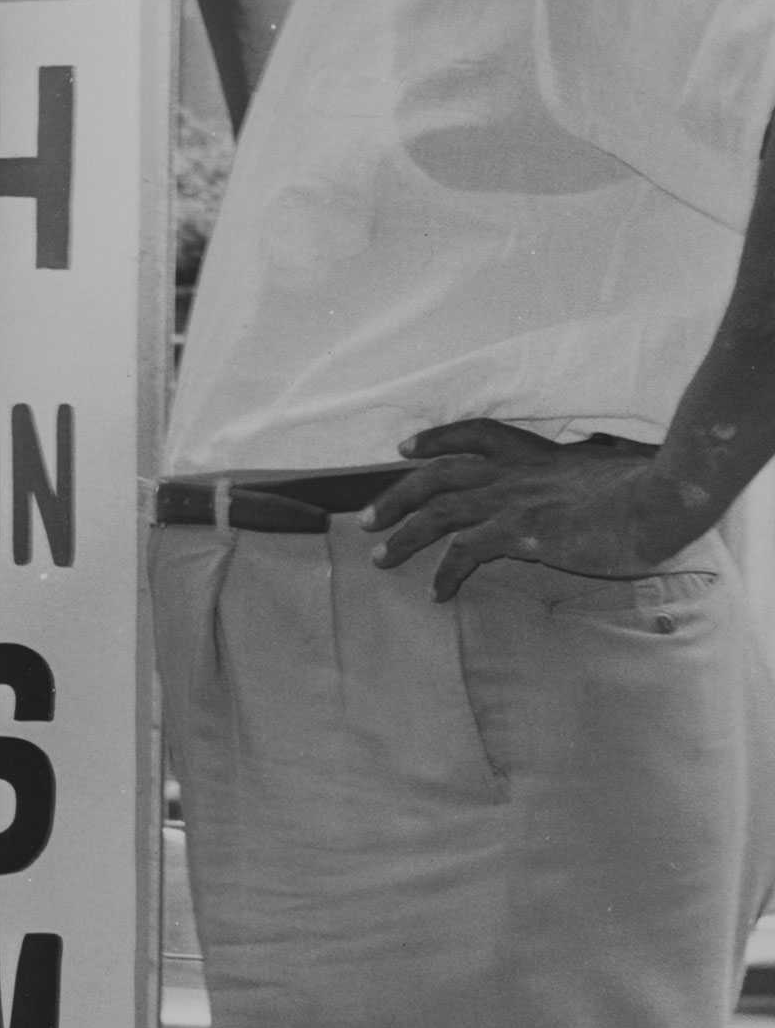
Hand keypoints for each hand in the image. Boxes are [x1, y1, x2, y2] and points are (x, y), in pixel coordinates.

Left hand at [361, 420, 695, 600]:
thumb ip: (581, 476)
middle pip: (438, 473)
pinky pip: (465, 551)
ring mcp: (513, 499)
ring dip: (403, 534)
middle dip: (397, 494)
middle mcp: (515, 472)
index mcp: (536, 454)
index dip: (436, 440)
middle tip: (368, 518)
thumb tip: (586, 481)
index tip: (406, 448)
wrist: (661, 498)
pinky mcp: (519, 531)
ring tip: (379, 557)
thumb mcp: (605, 471)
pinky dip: (445, 572)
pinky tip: (437, 592)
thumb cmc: (647, 488)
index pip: (475, 435)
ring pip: (438, 510)